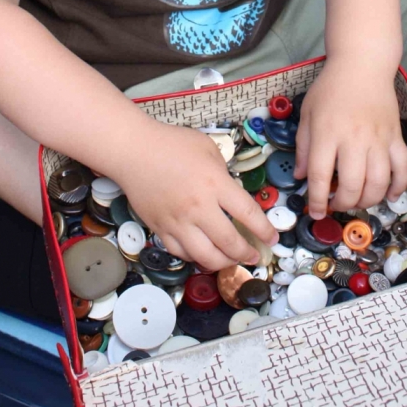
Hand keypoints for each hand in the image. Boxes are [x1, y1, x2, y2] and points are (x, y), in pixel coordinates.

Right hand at [117, 118, 277, 269]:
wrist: (133, 151)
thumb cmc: (170, 144)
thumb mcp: (208, 148)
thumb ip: (222, 171)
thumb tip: (230, 191)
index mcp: (215, 184)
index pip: (248, 214)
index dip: (264, 230)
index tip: (272, 237)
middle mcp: (199, 207)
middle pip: (230, 242)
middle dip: (247, 253)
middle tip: (256, 256)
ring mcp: (178, 221)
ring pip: (206, 256)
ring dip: (224, 262)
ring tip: (232, 260)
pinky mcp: (161, 228)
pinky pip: (182, 253)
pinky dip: (196, 257)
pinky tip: (204, 254)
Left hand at [294, 63, 406, 217]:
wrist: (362, 65)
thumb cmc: (330, 88)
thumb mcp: (307, 113)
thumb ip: (302, 147)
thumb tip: (300, 177)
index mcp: (327, 133)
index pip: (320, 175)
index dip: (317, 200)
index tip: (315, 212)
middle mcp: (354, 139)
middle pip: (352, 185)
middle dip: (343, 204)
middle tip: (337, 205)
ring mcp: (378, 139)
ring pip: (378, 182)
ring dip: (368, 200)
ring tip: (358, 201)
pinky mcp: (396, 136)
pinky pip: (403, 167)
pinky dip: (399, 186)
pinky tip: (389, 196)